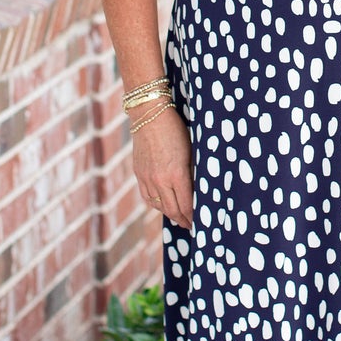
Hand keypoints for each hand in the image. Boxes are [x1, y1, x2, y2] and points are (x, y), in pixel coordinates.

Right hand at [132, 105, 193, 228]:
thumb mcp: (191, 150)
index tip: (202, 223)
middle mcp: (160, 180)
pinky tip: (163, 206)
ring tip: (180, 219)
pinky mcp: (139, 173)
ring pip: (159, 206)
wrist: (149, 114)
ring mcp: (147, 178)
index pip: (187, 204)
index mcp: (177, 174)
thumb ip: (194, 172)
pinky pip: (147, 197)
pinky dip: (156, 205)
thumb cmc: (176, 129)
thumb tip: (200, 190)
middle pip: (173, 210)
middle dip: (184, 220)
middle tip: (192, 227)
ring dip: (170, 214)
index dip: (195, 217)